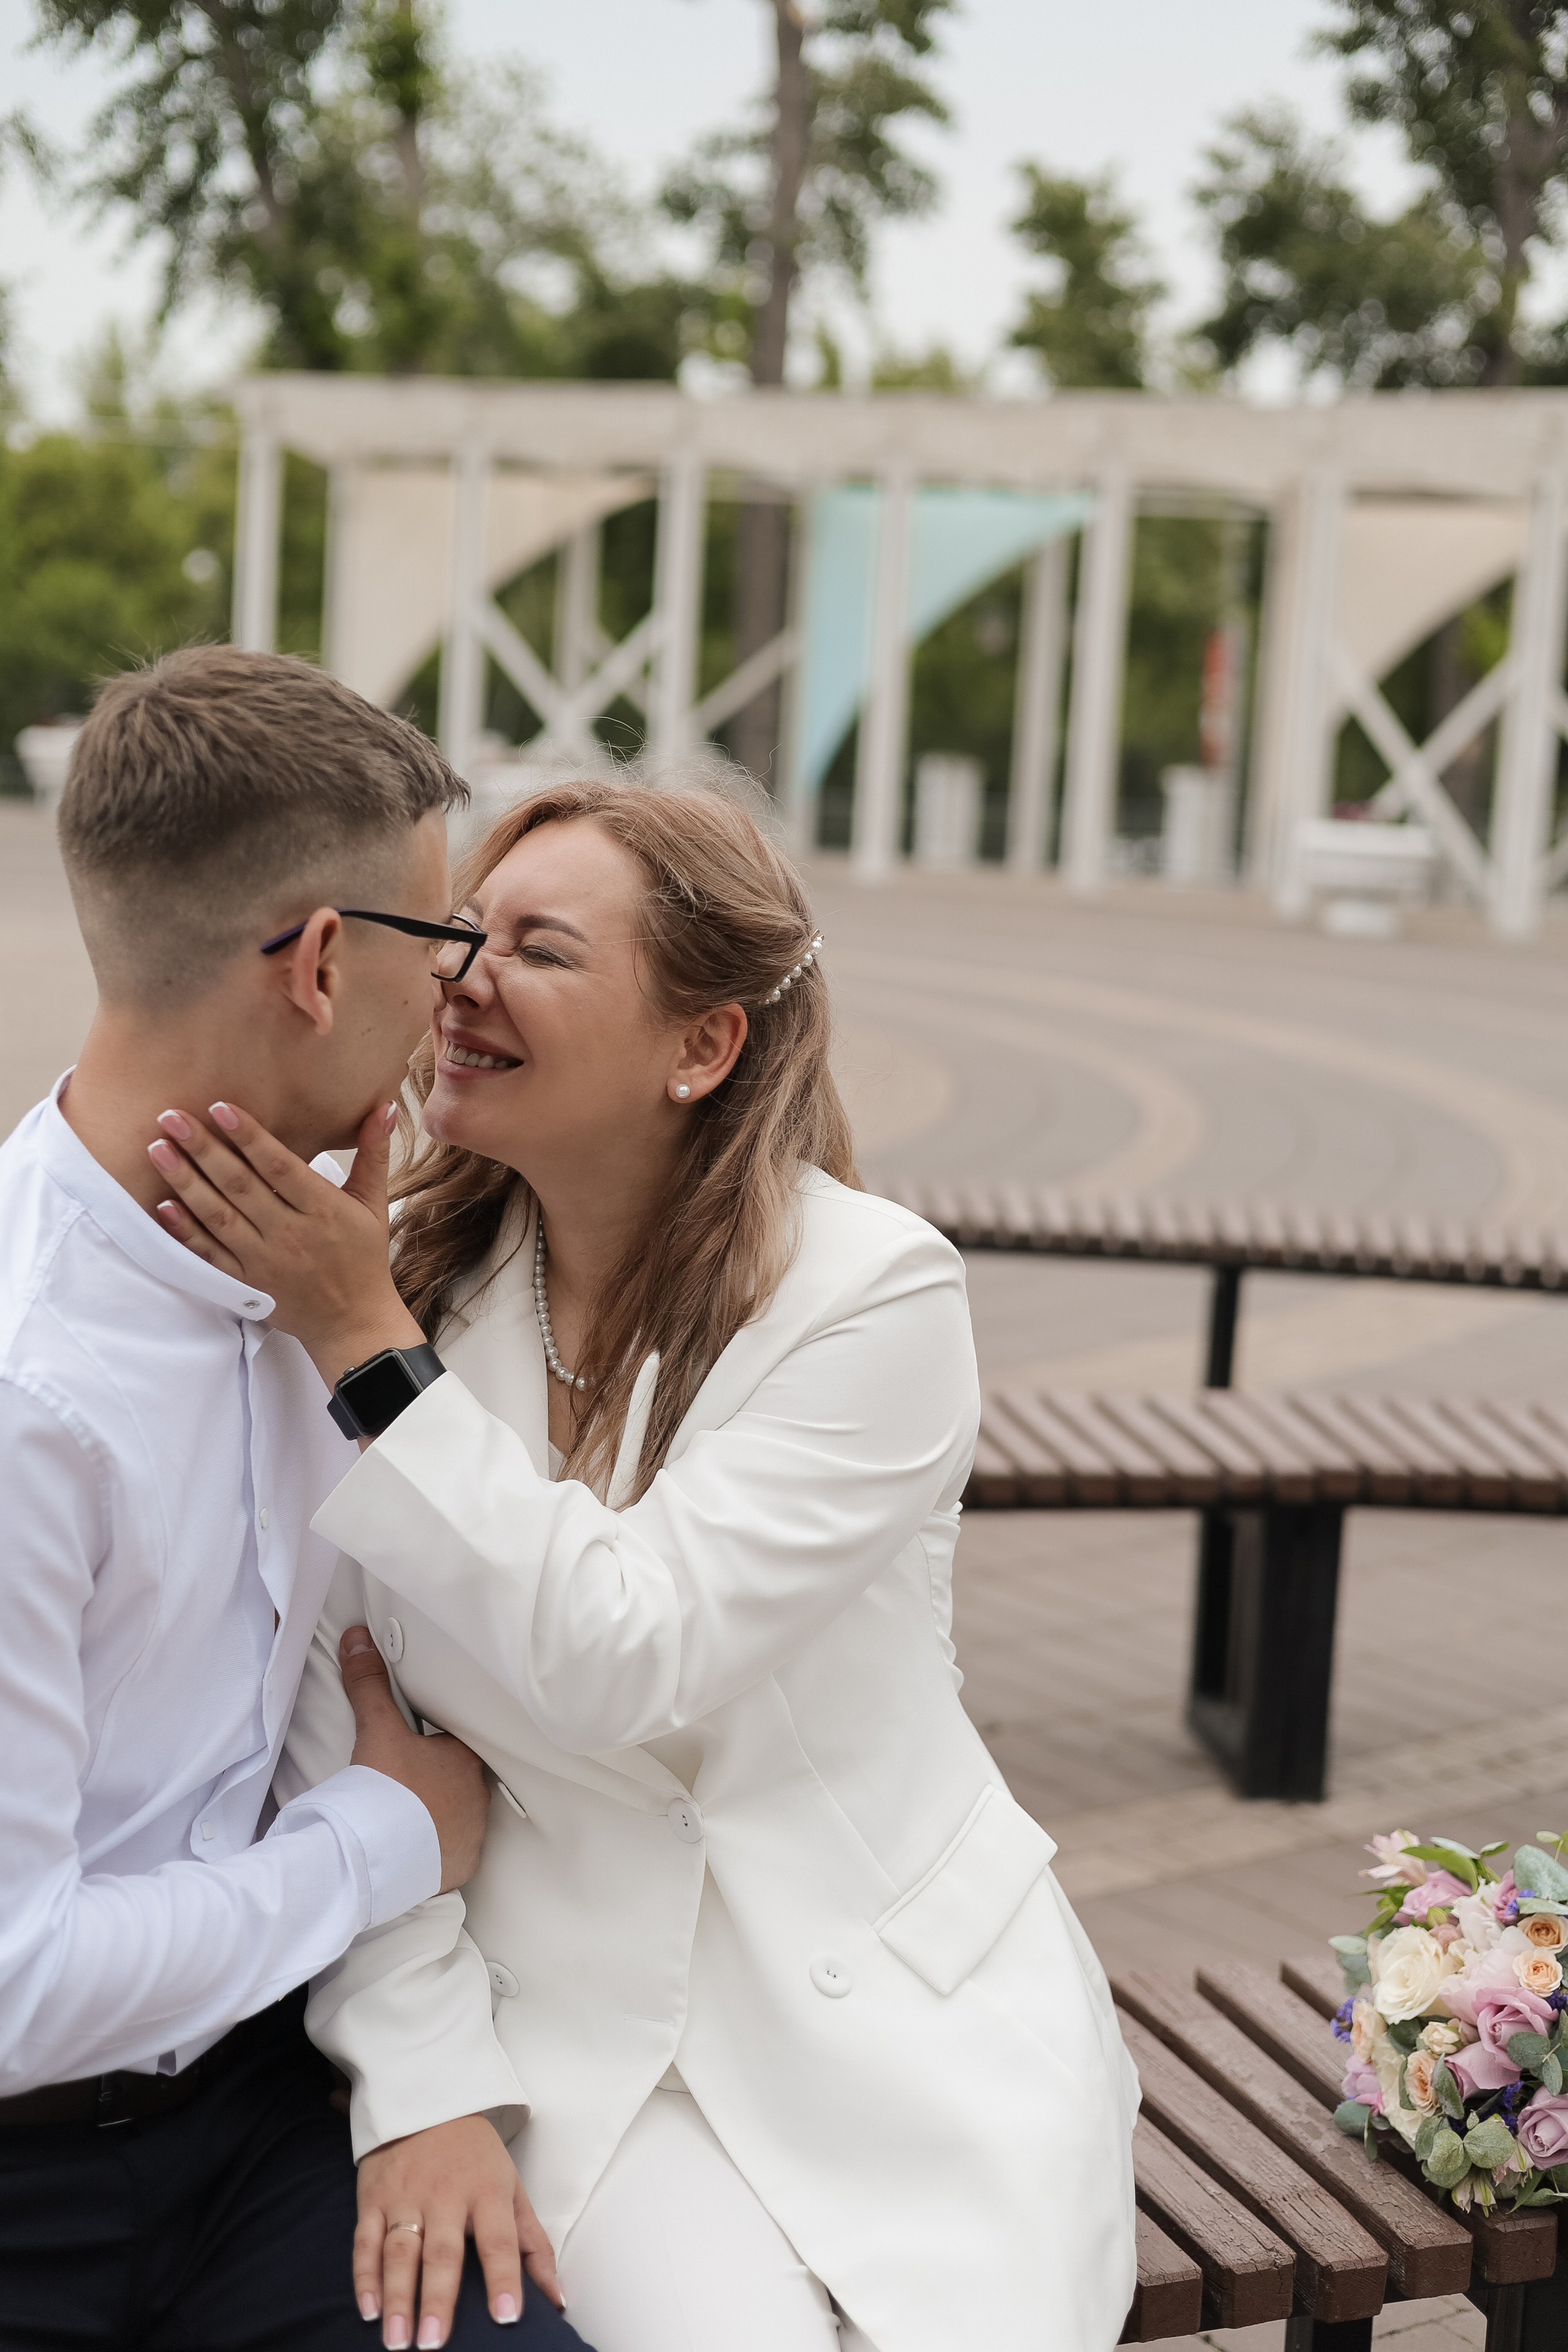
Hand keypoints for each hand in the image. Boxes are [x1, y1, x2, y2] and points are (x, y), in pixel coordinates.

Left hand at [147, 1099, 423, 1388]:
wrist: (353, 1323)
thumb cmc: (363, 1258)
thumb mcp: (374, 1204)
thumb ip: (374, 1154)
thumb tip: (383, 1107)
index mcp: (323, 1209)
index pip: (280, 1167)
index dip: (249, 1137)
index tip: (220, 1107)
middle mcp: (290, 1234)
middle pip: (240, 1186)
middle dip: (203, 1149)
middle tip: (171, 1116)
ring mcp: (264, 1261)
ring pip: (218, 1216)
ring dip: (185, 1182)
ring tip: (157, 1150)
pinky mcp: (245, 1283)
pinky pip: (209, 1255)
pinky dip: (184, 1231)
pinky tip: (162, 1205)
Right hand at [342, 1628, 488, 1894]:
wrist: (376, 1855)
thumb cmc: (386, 1789)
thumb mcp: (376, 1729)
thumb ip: (368, 1683)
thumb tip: (357, 1638)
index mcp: (465, 1759)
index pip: (458, 1743)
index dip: (436, 1744)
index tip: (417, 1749)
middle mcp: (478, 1796)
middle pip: (459, 1780)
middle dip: (436, 1780)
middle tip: (405, 1784)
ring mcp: (472, 1834)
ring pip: (459, 1816)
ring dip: (437, 1816)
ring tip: (405, 1817)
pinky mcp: (460, 1867)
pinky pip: (453, 1853)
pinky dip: (436, 1851)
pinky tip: (414, 1849)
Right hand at [356, 2113, 563, 2347]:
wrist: (426, 2100)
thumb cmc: (475, 2157)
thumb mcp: (511, 2188)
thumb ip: (533, 2245)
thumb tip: (557, 2299)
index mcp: (487, 2191)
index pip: (499, 2240)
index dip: (504, 2278)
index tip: (506, 2317)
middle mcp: (445, 2193)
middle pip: (442, 2252)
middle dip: (437, 2299)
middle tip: (433, 2344)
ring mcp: (405, 2195)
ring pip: (399, 2251)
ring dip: (397, 2298)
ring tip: (397, 2341)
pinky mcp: (372, 2197)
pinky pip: (365, 2240)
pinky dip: (364, 2276)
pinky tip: (369, 2309)